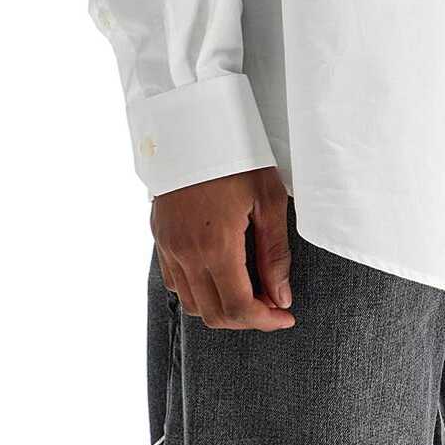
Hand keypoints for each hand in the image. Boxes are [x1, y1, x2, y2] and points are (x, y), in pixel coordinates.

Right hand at [151, 167, 294, 330]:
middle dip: (246, 319)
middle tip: (272, 305)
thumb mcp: (268, 199)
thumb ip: (275, 254)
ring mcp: (168, 245)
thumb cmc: (236, 156)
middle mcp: (186, 252)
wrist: (194, 123)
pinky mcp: (159, 236)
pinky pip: (175, 281)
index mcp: (216, 246)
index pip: (238, 308)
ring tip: (249, 291)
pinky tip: (220, 275)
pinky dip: (199, 291)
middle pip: (214, 314)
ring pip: (192, 303)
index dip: (265, 321)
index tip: (285, 316)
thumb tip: (281, 297)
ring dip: (221, 308)